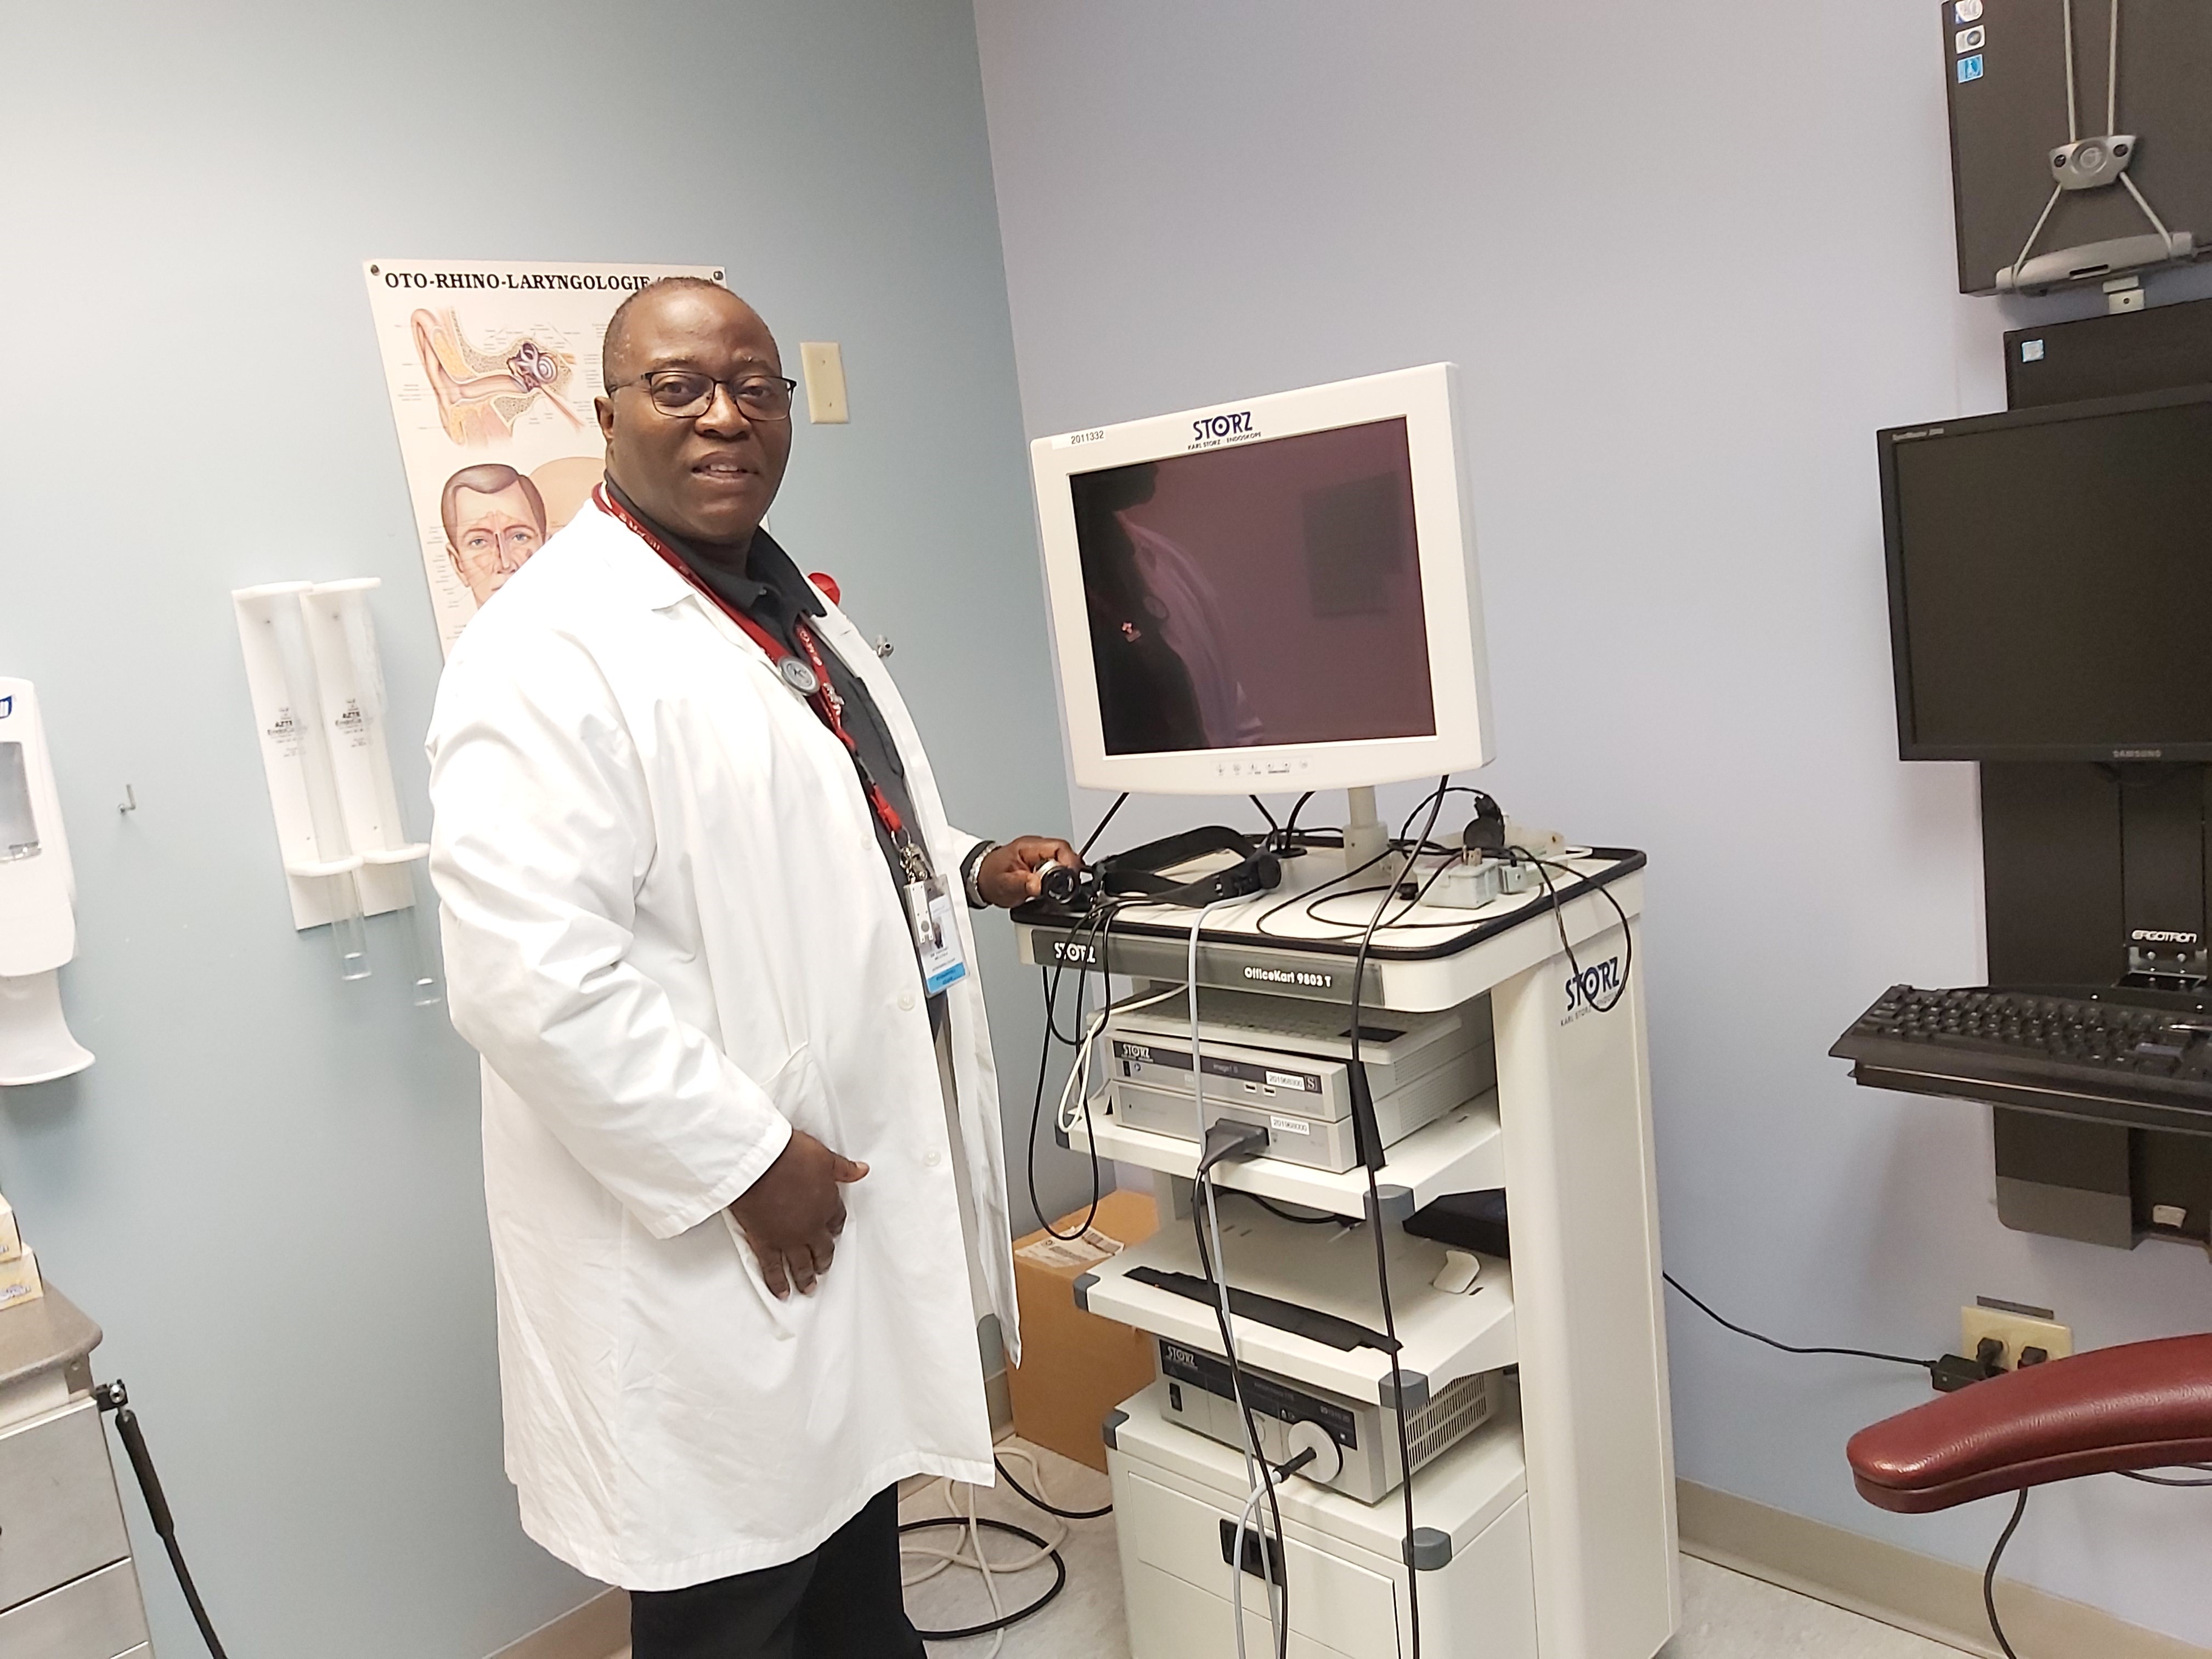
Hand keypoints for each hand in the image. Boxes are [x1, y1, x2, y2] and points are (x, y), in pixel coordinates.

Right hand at [729, 1131, 867, 1297]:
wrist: (759, 1163)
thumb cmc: (790, 1154)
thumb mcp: (824, 1157)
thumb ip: (843, 1168)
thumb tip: (862, 1170)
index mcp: (827, 1204)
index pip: (836, 1221)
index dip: (835, 1229)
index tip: (834, 1234)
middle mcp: (811, 1226)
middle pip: (822, 1248)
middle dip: (823, 1259)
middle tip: (822, 1268)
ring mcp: (788, 1238)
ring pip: (801, 1264)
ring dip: (805, 1278)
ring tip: (808, 1288)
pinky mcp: (765, 1242)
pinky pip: (773, 1269)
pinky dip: (777, 1282)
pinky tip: (782, 1292)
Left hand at [976, 836, 1081, 907]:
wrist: (980, 879)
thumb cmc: (990, 877)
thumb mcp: (1006, 884)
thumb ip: (1024, 884)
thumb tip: (1040, 885)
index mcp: (1029, 847)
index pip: (1060, 847)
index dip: (1070, 862)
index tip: (1070, 878)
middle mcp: (1037, 849)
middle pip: (1064, 855)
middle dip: (1066, 872)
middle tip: (1058, 887)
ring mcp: (1040, 857)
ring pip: (1062, 864)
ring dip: (1060, 878)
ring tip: (1048, 890)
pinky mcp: (1040, 866)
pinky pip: (1056, 871)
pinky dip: (1055, 881)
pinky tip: (1046, 889)